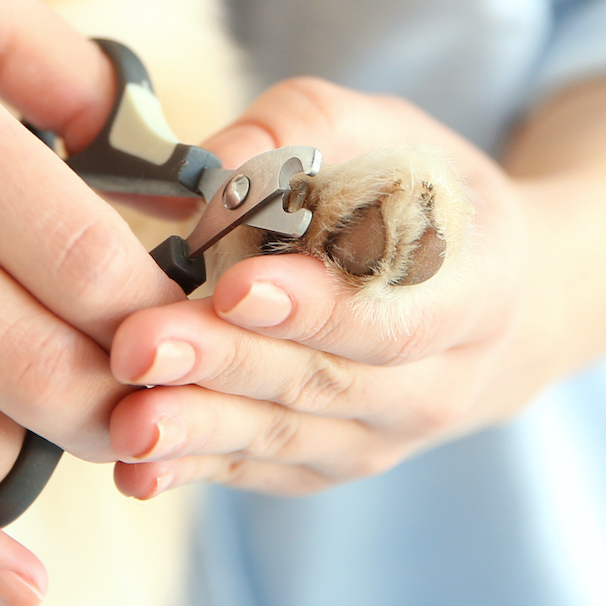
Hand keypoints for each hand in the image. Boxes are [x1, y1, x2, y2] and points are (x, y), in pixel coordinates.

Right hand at [0, 0, 179, 605]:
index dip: (153, 315)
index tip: (179, 326)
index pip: (75, 253)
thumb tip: (168, 173)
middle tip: (142, 401)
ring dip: (28, 461)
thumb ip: (70, 66)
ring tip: (52, 428)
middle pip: (25, 362)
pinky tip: (13, 575)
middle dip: (110, 405)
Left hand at [101, 79, 551, 497]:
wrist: (477, 300)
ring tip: (127, 420)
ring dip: (200, 430)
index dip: (315, 308)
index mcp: (478, 288)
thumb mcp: (382, 132)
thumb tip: (210, 166)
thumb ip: (300, 134)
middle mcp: (442, 383)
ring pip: (286, 437)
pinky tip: (135, 471)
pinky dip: (196, 471)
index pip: (395, 313)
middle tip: (140, 345)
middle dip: (227, 363)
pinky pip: (260, 472)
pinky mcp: (330, 467)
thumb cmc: (419, 195)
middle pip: (325, 382)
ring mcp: (385, 437)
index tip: (233, 288)